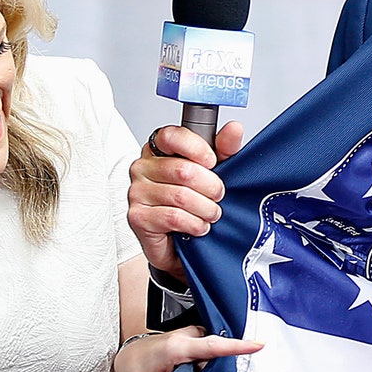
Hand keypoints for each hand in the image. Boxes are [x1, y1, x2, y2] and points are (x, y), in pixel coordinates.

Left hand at [113, 325, 261, 371]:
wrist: (128, 355)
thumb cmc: (138, 370)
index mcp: (176, 348)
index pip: (211, 346)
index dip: (236, 347)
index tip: (258, 345)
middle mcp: (187, 336)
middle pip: (216, 355)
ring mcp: (193, 333)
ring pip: (213, 355)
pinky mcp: (196, 336)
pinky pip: (211, 352)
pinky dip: (207, 366)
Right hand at [128, 121, 244, 273]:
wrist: (181, 243)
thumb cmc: (194, 202)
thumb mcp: (214, 171)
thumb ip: (223, 149)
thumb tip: (234, 128)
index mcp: (158, 150)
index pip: (171, 136)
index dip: (197, 149)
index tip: (212, 162)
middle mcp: (142, 167)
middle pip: (183, 170)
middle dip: (211, 187)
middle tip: (219, 196)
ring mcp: (136, 192)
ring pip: (181, 196)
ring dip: (206, 209)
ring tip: (211, 214)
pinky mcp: (137, 217)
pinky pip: (173, 217)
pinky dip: (194, 224)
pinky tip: (199, 226)